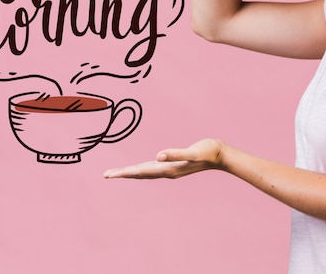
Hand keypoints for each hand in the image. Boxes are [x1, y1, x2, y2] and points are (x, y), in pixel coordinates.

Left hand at [103, 138, 223, 179]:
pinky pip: (152, 168)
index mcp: (167, 168)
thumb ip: (176, 153)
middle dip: (122, 174)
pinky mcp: (173, 164)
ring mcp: (170, 169)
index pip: (141, 171)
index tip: (109, 175)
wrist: (220, 155)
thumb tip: (158, 155)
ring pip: (145, 172)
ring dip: (130, 173)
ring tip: (117, 173)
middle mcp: (166, 171)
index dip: (124, 173)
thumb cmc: (208, 151)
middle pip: (139, 174)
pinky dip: (142, 168)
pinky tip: (140, 167)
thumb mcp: (192, 151)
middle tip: (105, 175)